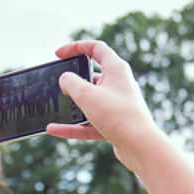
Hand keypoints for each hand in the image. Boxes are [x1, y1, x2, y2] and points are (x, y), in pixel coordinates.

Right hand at [45, 40, 160, 171]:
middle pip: (93, 76)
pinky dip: (73, 126)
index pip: (96, 48)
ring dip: (72, 106)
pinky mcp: (115, 124)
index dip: (76, 47)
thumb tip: (65, 80)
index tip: (58, 54)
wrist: (140, 146)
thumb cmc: (117, 115)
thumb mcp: (86, 94)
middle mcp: (119, 85)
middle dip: (74, 80)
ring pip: (90, 102)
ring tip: (54, 108)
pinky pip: (89, 123)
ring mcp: (117, 105)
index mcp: (116, 69)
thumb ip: (70, 82)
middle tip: (58, 85)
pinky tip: (53, 129)